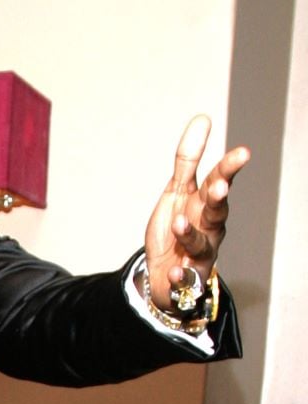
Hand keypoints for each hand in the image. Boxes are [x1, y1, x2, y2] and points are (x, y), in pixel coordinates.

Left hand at [143, 115, 249, 311]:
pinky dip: (180, 276)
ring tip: (179, 224)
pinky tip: (174, 272)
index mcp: (204, 204)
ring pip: (200, 243)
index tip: (242, 152)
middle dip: (217, 199)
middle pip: (216, 211)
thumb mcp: (177, 192)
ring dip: (190, 234)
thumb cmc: (177, 227)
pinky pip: (184, 279)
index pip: (219, 181)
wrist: (166, 274)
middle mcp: (209, 228)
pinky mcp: (186, 278)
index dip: (229, 167)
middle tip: (218, 186)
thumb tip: (203, 119)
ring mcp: (200, 254)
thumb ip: (188, 160)